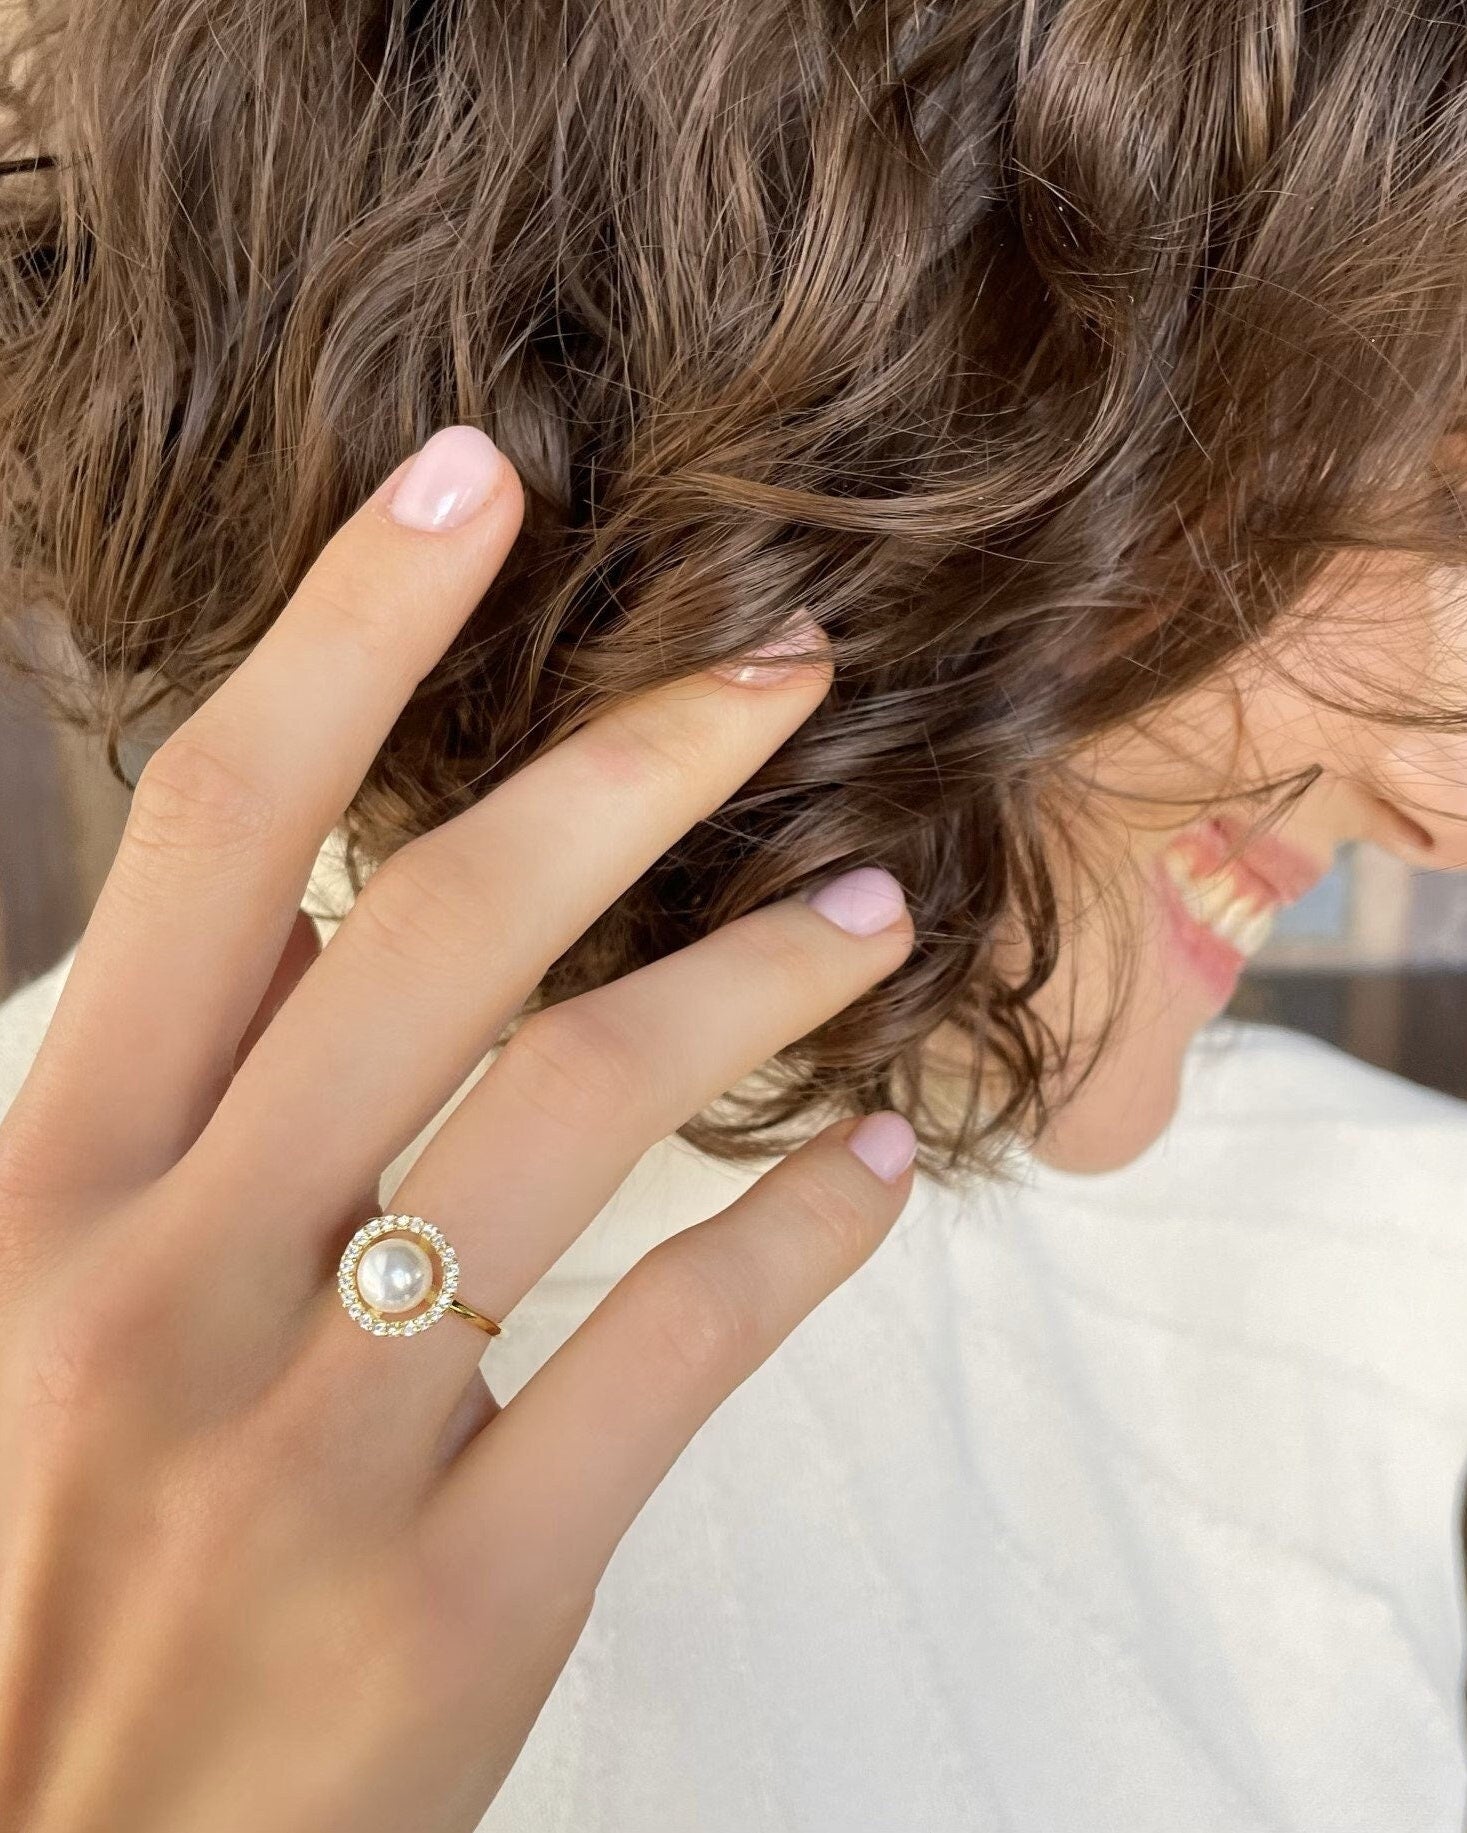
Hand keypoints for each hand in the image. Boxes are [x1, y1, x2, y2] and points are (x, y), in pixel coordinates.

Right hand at [0, 425, 917, 1832]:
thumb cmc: (40, 1557)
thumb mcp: (37, 1303)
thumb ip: (163, 1105)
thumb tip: (302, 906)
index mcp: (55, 1184)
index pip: (214, 832)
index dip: (345, 628)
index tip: (476, 480)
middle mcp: (176, 1279)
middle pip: (437, 928)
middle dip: (631, 762)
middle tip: (785, 669)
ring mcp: (320, 1442)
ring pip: (581, 1116)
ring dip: (755, 980)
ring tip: (875, 909)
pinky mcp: (460, 1593)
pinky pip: (672, 1357)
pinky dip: (797, 1243)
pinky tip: (875, 1173)